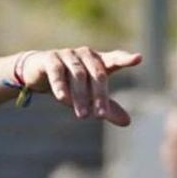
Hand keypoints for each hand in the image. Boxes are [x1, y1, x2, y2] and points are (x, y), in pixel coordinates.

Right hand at [19, 48, 142, 125]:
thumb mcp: (89, 95)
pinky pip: (57, 71)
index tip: (138, 58)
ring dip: (81, 96)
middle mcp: (85, 55)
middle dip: (100, 96)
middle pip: (98, 74)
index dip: (126, 58)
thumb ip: (107, 107)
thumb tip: (127, 122)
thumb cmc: (70, 83)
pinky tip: (62, 99)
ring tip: (83, 116)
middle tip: (101, 116)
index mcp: (98, 61)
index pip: (115, 59)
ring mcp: (68, 54)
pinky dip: (61, 85)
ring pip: (78, 75)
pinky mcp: (50, 58)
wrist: (38, 73)